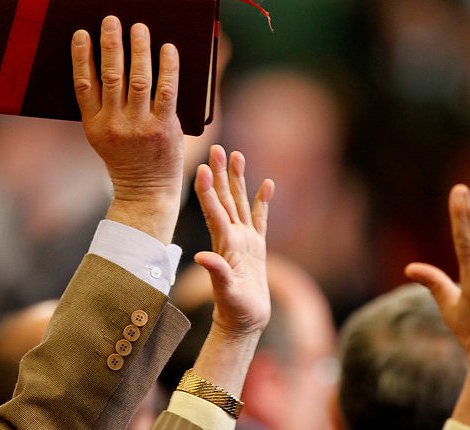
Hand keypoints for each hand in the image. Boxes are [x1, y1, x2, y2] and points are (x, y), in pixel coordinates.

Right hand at [70, 16, 182, 242]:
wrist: (147, 192)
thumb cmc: (126, 160)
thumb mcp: (103, 137)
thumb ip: (102, 108)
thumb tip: (105, 65)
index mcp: (94, 125)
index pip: (83, 84)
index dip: (81, 57)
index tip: (82, 33)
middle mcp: (114, 124)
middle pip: (110, 76)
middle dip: (111, 45)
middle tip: (112, 20)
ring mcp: (140, 126)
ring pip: (137, 79)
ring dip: (138, 49)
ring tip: (139, 28)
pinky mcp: (164, 128)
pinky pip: (166, 91)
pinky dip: (167, 67)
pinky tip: (167, 49)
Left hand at [194, 145, 274, 337]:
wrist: (244, 321)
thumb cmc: (235, 310)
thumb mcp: (226, 292)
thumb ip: (217, 273)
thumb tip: (202, 256)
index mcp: (224, 244)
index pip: (214, 211)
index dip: (208, 190)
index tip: (203, 168)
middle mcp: (231, 237)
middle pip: (225, 198)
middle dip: (221, 173)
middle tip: (217, 148)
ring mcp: (243, 240)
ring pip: (241, 202)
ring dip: (238, 179)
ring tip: (237, 154)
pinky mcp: (256, 246)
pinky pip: (260, 218)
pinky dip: (262, 201)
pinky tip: (268, 183)